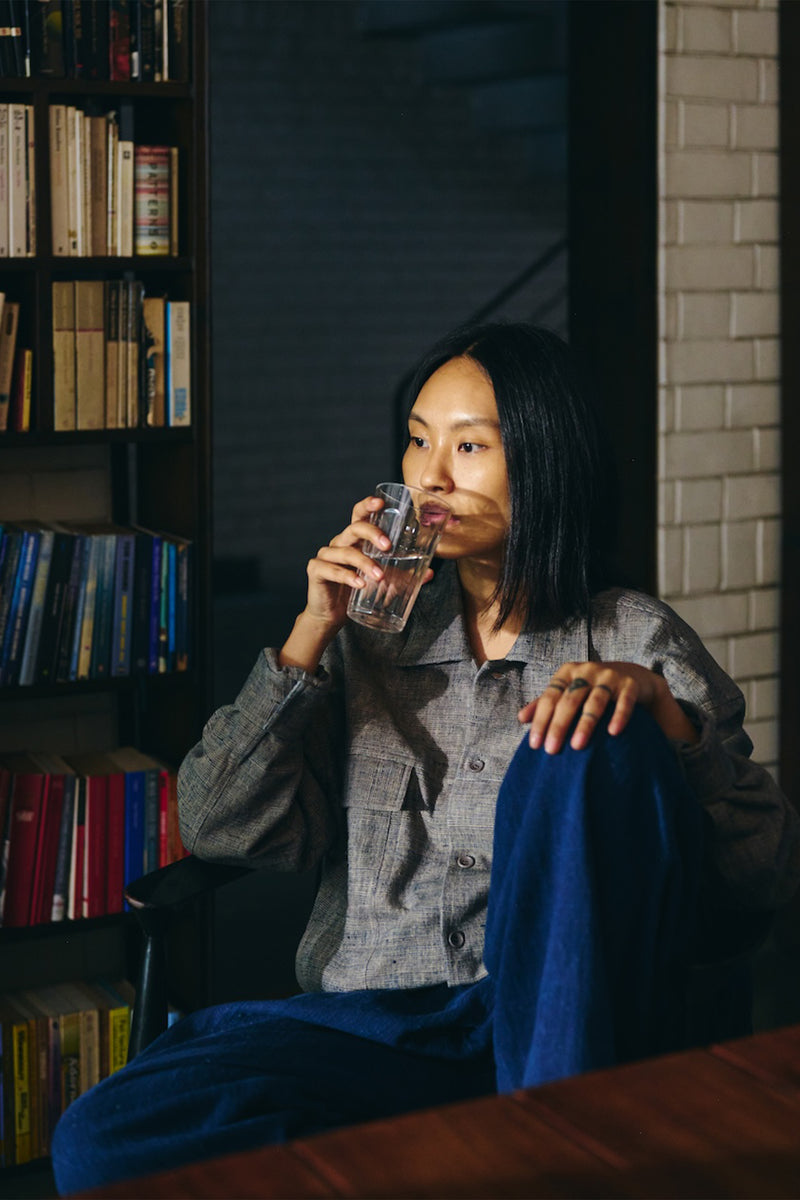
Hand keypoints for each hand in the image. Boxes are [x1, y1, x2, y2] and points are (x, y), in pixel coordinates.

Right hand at [302, 494, 393, 632]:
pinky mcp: (316, 571)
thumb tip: (430, 574)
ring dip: (364, 562)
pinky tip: (360, 584)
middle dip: (372, 533)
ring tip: (379, 576)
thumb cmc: (356, 592)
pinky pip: (331, 570)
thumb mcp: (382, 581)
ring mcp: (326, 555)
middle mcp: (339, 543)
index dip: (367, 506)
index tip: (380, 503)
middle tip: (387, 546)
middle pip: (354, 528)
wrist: (331, 615)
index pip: (359, 515)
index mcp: (354, 540)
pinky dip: (347, 576)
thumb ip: (402, 575)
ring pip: (346, 552)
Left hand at [517, 661, 696, 754]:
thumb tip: (521, 718)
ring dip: (585, 724)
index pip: (549, 697)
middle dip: (559, 726)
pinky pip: (624, 701)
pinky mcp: (630, 684)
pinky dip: (619, 716)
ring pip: (595, 701)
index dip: (540, 721)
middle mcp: (587, 671)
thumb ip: (546, 703)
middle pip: (570, 700)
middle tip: (552, 750)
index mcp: (567, 673)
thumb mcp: (568, 691)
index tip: (535, 745)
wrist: (633, 677)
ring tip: (577, 746)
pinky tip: (612, 733)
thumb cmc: (592, 688)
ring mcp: (610, 676)